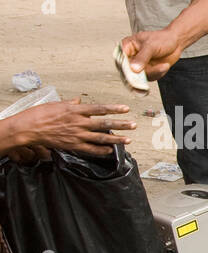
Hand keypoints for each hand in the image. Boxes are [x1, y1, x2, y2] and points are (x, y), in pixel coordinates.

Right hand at [7, 100, 134, 155]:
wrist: (29, 129)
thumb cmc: (40, 114)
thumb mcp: (57, 104)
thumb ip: (70, 104)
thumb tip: (78, 102)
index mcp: (76, 111)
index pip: (100, 109)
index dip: (114, 109)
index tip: (126, 108)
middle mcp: (79, 123)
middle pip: (105, 124)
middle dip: (121, 125)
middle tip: (133, 125)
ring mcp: (77, 135)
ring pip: (101, 138)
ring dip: (116, 139)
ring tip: (128, 139)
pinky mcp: (73, 145)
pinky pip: (91, 149)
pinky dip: (102, 151)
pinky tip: (110, 151)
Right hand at [121, 28, 184, 79]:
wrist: (175, 43)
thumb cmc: (161, 39)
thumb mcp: (151, 46)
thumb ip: (142, 57)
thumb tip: (134, 69)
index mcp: (126, 47)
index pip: (120, 61)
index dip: (126, 69)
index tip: (136, 72)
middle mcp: (130, 58)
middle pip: (129, 72)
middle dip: (143, 74)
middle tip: (154, 72)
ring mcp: (138, 66)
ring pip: (141, 77)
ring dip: (154, 73)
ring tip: (164, 65)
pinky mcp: (147, 72)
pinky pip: (150, 78)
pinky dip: (158, 74)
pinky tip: (164, 66)